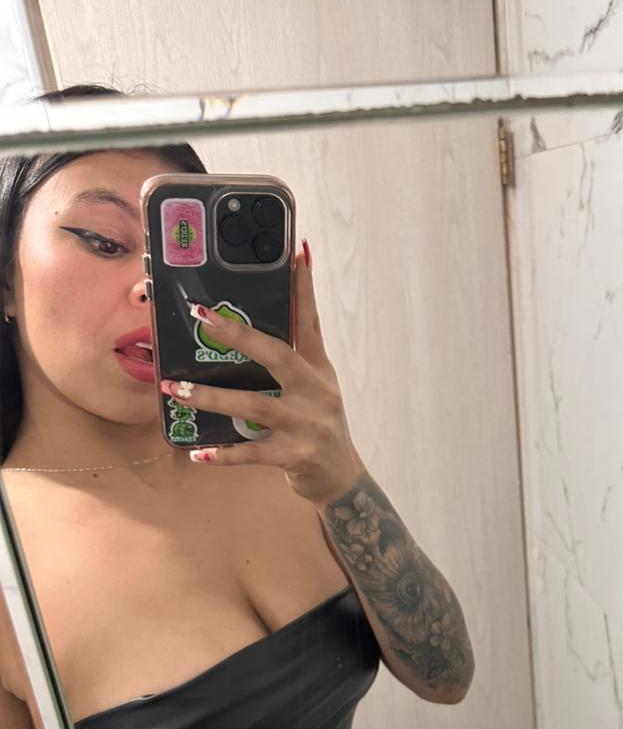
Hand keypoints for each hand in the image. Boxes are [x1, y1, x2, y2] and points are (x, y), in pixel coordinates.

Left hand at [160, 240, 365, 505]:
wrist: (342, 478)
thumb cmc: (320, 425)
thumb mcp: (317, 386)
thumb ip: (295, 355)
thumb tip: (260, 322)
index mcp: (317, 369)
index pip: (310, 320)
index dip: (304, 287)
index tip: (296, 251)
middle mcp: (315, 392)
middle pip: (276, 355)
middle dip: (238, 334)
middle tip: (202, 316)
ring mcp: (305, 425)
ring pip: (254, 406)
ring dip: (211, 398)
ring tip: (175, 389)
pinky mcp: (294, 456)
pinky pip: (251, 453)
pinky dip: (224, 454)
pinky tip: (198, 453)